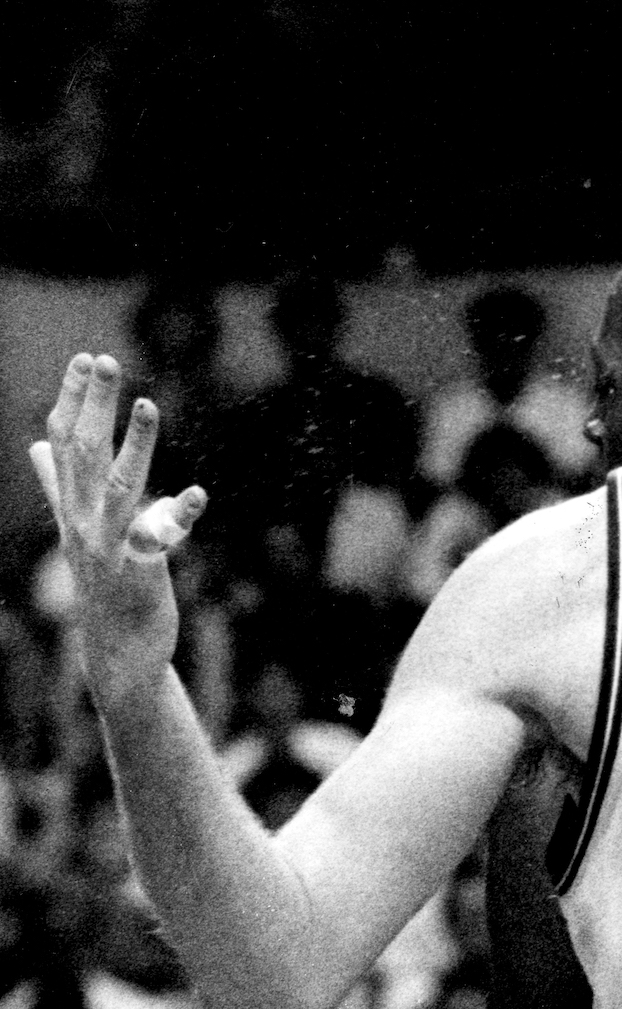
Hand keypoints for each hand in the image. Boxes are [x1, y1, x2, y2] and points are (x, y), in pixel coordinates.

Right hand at [28, 355, 207, 703]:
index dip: (74, 399)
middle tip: (106, 360)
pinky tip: (197, 494)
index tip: (87, 358)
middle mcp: (84, 522)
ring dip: (134, 446)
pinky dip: (177, 517)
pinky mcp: (140, 572)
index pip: (65, 442)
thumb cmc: (105, 582)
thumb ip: (59, 485)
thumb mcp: (78, 528)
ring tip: (148, 406)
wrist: (116, 650)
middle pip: (85, 454)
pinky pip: (158, 540)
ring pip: (119, 487)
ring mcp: (109, 547)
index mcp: (73, 507)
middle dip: (95, 404)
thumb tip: (38, 445)